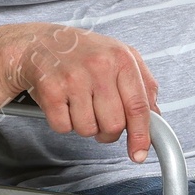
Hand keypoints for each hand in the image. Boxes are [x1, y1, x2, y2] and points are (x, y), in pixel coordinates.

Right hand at [8, 25, 160, 163]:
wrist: (39, 42)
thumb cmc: (82, 52)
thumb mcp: (120, 56)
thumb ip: (144, 85)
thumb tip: (155, 118)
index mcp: (121, 58)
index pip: (138, 106)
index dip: (141, 135)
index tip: (139, 153)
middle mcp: (99, 66)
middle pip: (114, 125)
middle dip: (108, 130)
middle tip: (100, 116)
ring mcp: (73, 78)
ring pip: (88, 129)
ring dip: (85, 125)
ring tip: (80, 104)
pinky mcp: (50, 91)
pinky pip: (64, 128)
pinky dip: (64, 123)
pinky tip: (64, 103)